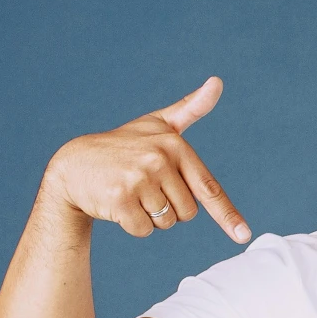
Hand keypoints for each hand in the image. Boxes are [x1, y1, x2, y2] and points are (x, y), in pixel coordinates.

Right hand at [42, 77, 250, 242]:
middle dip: (170, 209)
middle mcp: (158, 160)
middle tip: (145, 188)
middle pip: (187, 213)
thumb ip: (190, 108)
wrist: (73, 164)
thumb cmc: (123, 146)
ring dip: (151, 217)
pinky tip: (118, 204)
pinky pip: (143, 230)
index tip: (244, 235)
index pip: (208, 188)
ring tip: (131, 193)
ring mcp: (138, 179)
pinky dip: (133, 225)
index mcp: (173, 145)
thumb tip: (217, 82)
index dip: (228, 215)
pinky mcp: (119, 199)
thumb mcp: (157, 124)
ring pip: (166, 223)